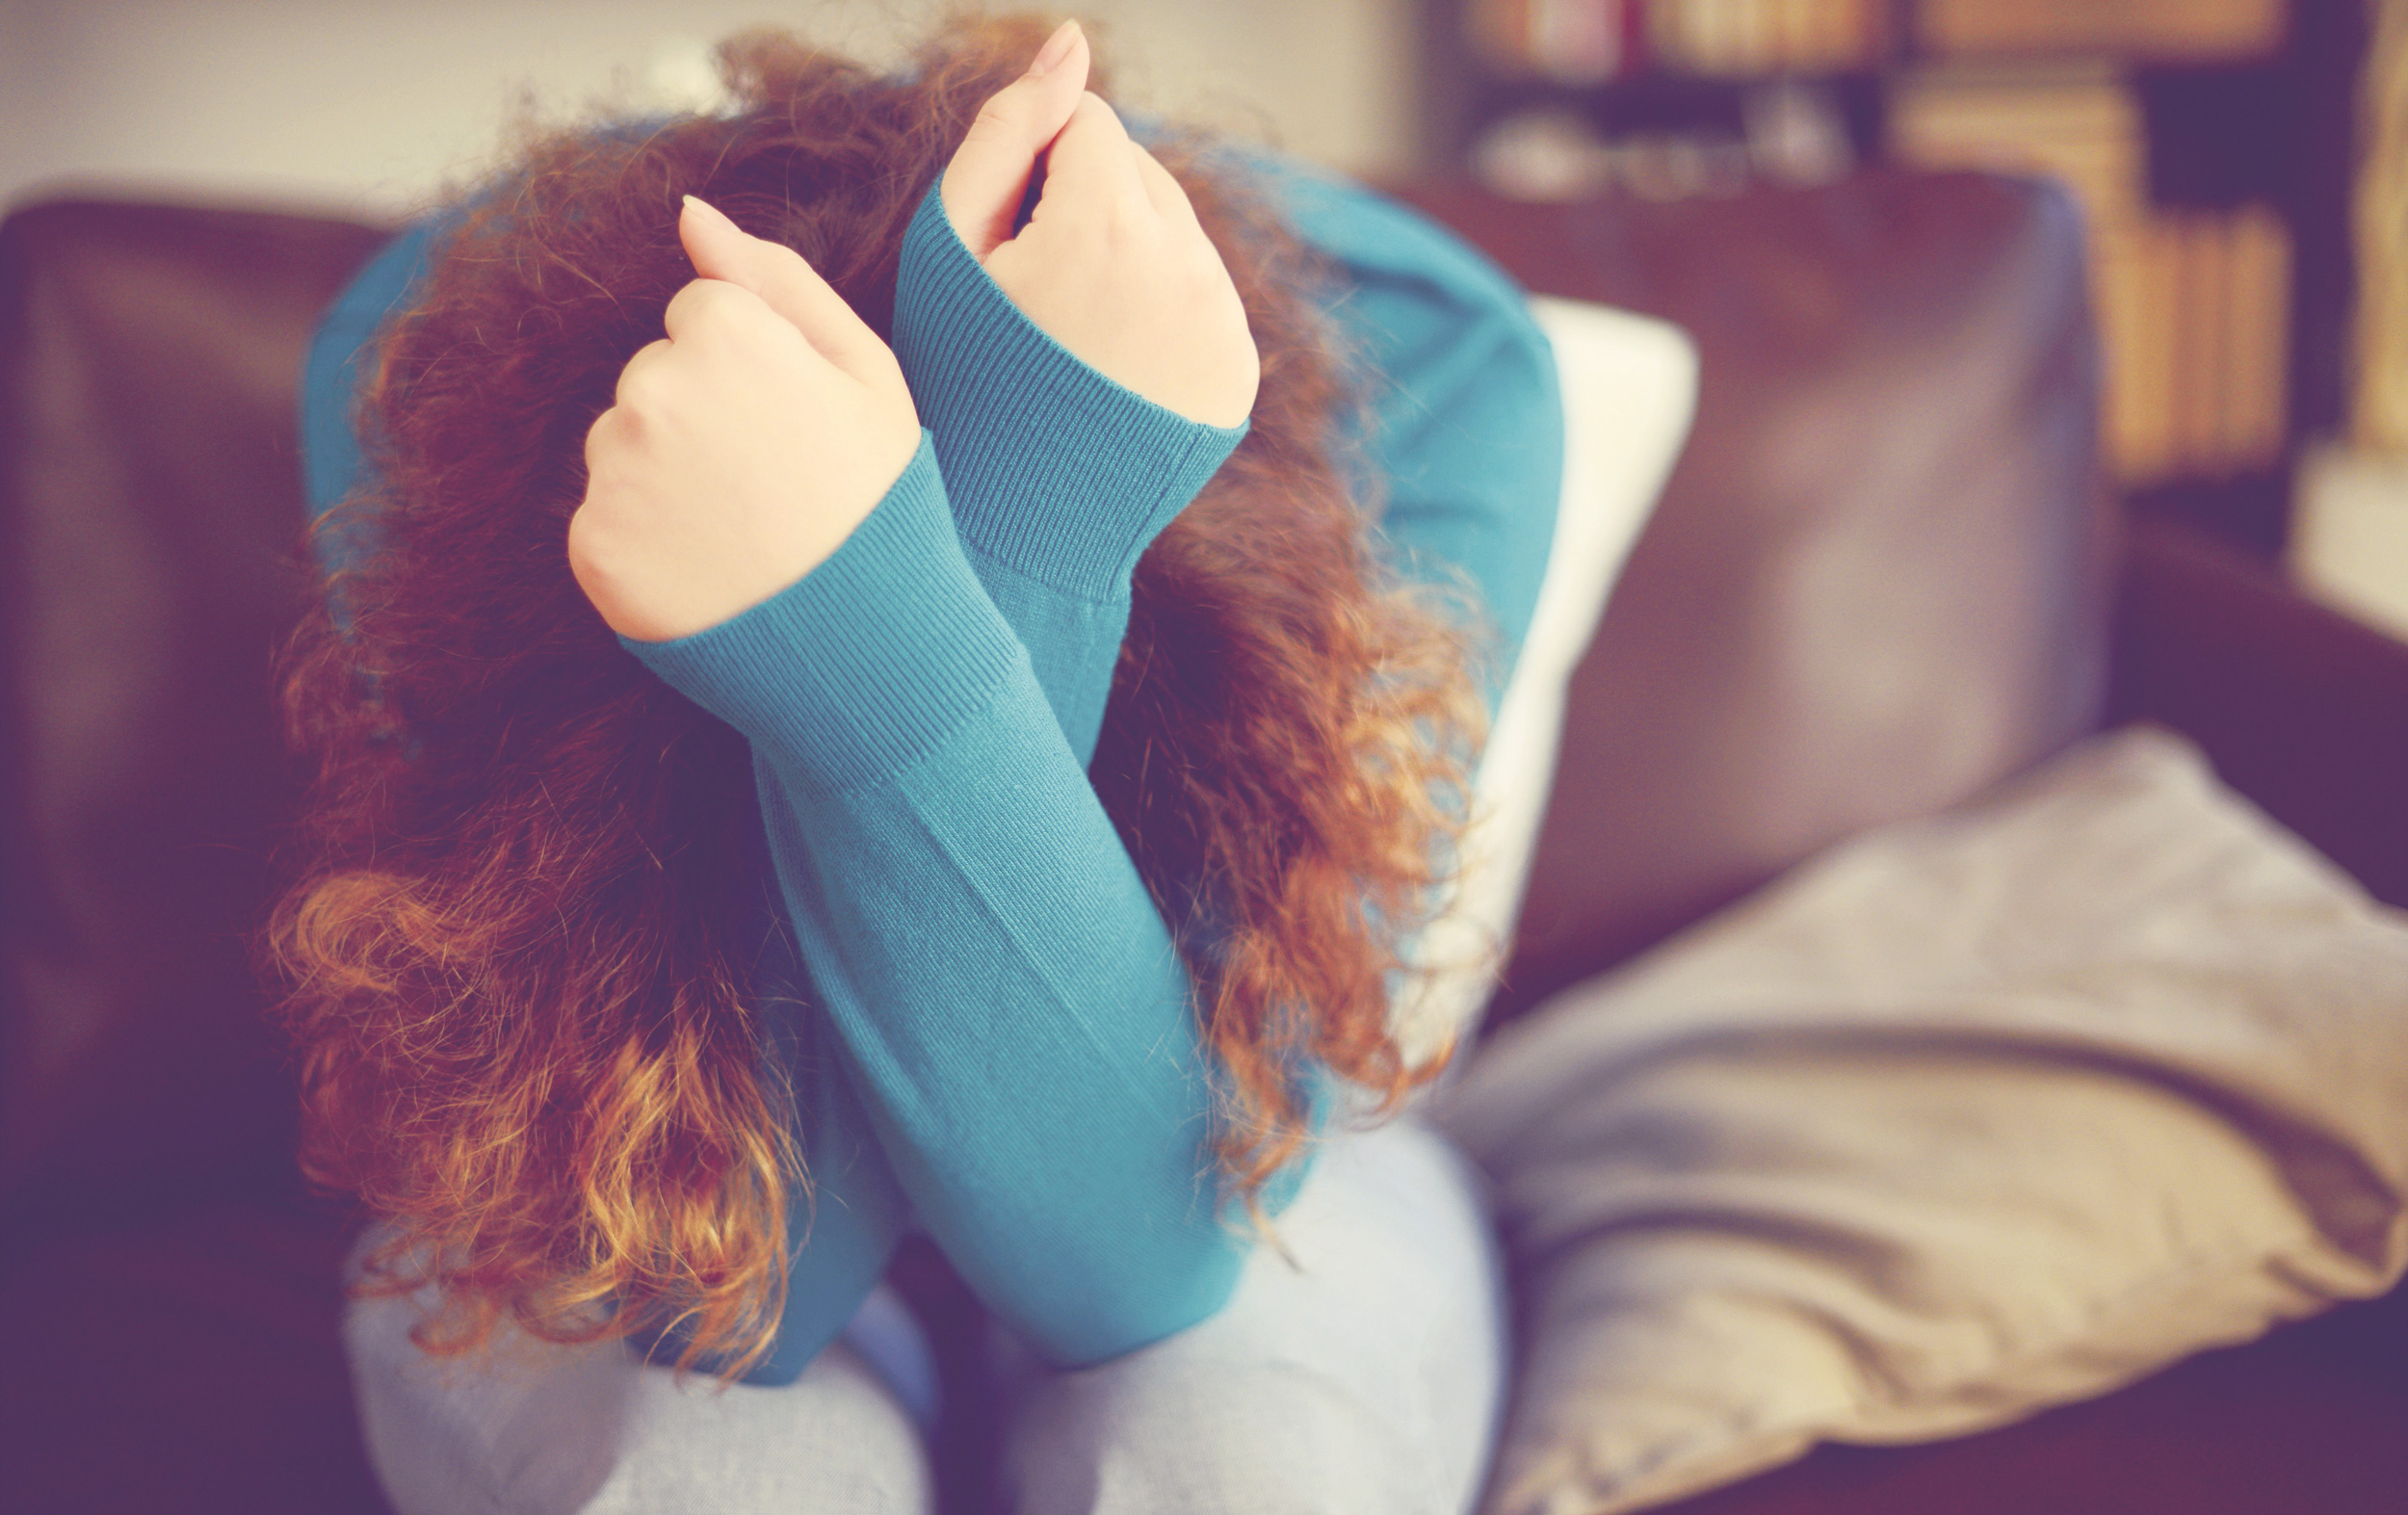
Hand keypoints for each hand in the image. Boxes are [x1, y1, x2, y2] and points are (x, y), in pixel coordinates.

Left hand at [569, 196, 921, 642]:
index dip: (756, 372)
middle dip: (702, 419)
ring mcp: (617, 471)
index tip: (795, 427)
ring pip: (623, 446)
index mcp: (723, 331)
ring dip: (668, 480)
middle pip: (654, 377)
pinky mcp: (593, 546)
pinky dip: (648, 543)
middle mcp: (654, 388)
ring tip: (742, 533)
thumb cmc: (880, 497)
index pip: (700, 317)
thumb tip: (690, 211)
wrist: (871, 644)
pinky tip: (709, 570)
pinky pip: (607, 519)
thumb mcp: (864, 369)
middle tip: (774, 487)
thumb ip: (774, 277)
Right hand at [941, 20, 1258, 428]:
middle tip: (1038, 299)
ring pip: (1177, 231)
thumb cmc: (963, 371)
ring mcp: (1221, 324)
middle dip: (1089, 207)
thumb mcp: (953, 245)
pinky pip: (1204, 296)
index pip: (1087, 123)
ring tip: (1073, 333)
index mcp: (1107, 227)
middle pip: (1140, 173)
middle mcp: (1183, 269)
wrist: (1013, 515)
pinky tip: (1112, 362)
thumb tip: (1074, 41)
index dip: (1033, 176)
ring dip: (1130, 254)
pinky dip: (1164, 311)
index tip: (1010, 248)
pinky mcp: (1239, 370)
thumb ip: (1009, 129)